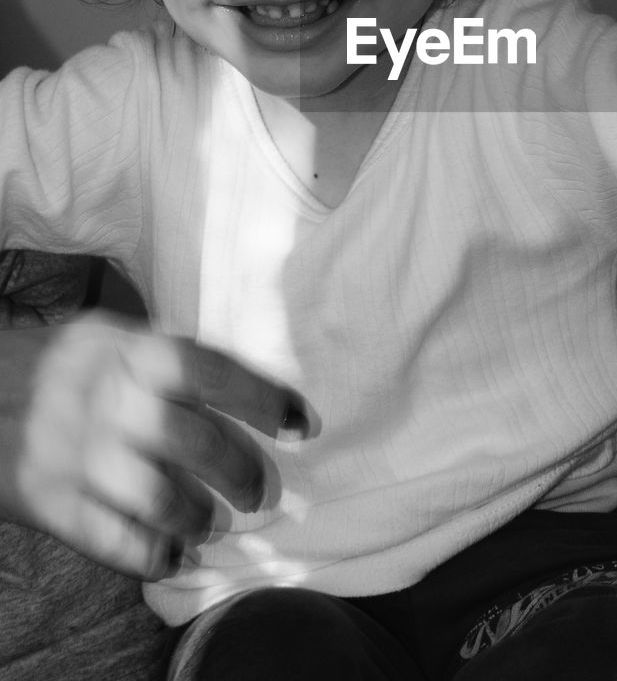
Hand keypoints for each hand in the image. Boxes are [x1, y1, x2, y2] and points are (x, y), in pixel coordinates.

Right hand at [0, 311, 305, 578]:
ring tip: (209, 523)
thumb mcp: (98, 337)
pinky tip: (169, 556)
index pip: (209, 369)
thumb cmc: (42, 366)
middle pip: (194, 440)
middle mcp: (104, 397)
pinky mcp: (46, 500)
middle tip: (258, 490)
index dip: (262, 398)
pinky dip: (151, 554)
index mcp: (123, 348)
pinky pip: (114, 539)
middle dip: (240, 472)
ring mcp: (73, 451)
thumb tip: (235, 384)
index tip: (299, 422)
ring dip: (198, 517)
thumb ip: (157, 354)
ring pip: (161, 497)